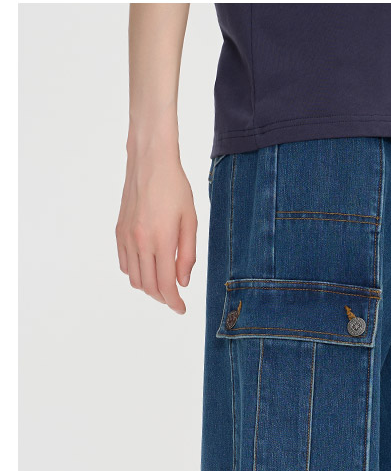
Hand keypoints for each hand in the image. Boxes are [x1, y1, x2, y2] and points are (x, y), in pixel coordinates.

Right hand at [116, 148, 196, 313]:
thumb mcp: (190, 221)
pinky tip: (148, 268)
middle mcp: (139, 241)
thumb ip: (187, 254)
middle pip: (148, 286)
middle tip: (175, 299)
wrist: (150, 161)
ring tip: (163, 284)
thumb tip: (182, 282)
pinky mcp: (119, 231)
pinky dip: (135, 273)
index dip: (174, 302)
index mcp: (160, 239)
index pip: (165, 284)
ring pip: (134, 278)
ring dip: (148, 288)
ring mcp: (126, 236)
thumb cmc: (175, 187)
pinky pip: (124, 264)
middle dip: (163, 298)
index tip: (181, 309)